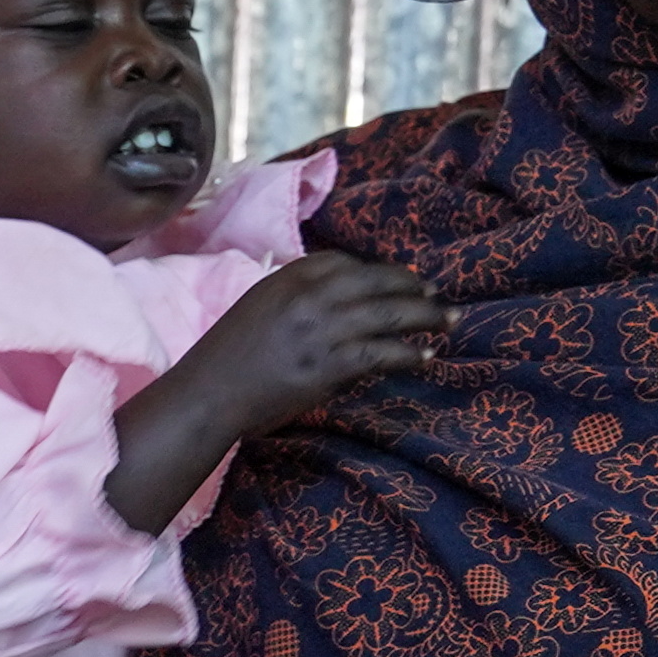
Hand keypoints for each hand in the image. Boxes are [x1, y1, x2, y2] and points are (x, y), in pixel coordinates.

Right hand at [157, 251, 444, 433]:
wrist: (208, 394)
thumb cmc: (224, 358)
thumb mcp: (254, 308)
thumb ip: (291, 298)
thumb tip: (330, 303)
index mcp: (286, 278)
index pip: (343, 262)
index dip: (374, 270)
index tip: (391, 280)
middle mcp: (309, 296)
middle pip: (376, 280)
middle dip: (411, 286)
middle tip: (434, 293)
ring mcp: (322, 329)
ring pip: (389, 313)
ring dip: (426, 315)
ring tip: (449, 319)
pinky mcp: (330, 364)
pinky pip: (382, 352)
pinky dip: (409, 353)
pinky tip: (426, 355)